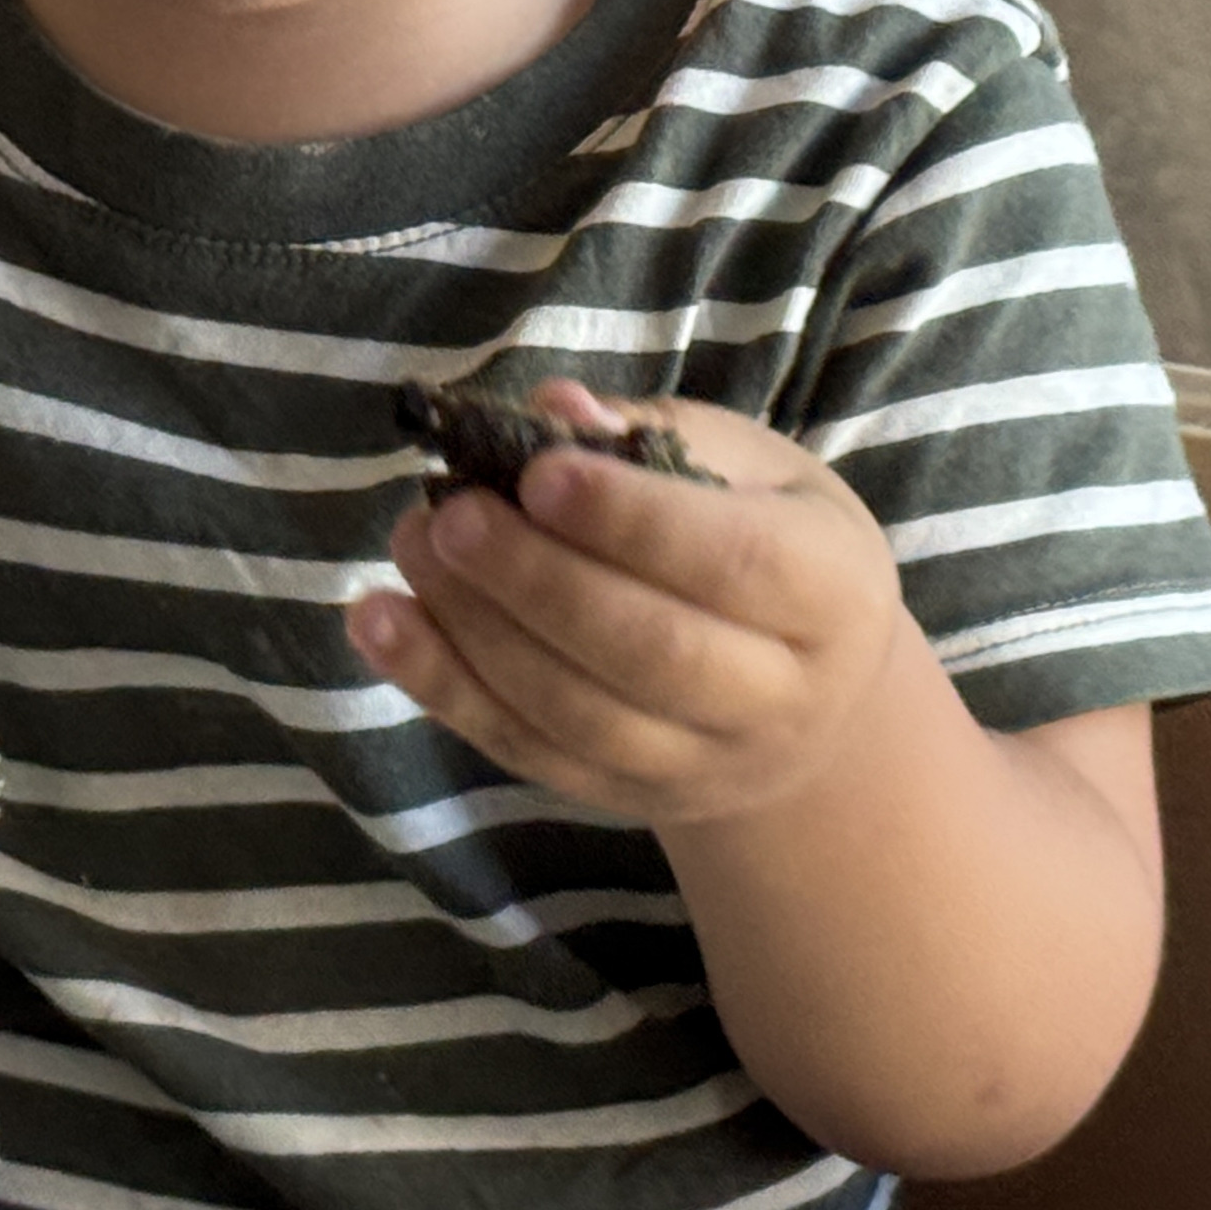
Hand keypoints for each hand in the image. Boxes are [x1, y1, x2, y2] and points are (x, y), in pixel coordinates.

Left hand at [356, 381, 909, 829]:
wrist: (806, 697)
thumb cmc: (769, 540)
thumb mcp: (750, 468)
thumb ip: (653, 435)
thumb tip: (556, 410)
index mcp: (833, 593)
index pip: (736, 564)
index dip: (632, 521)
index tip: (536, 472)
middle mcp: (782, 699)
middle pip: (652, 653)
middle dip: (537, 580)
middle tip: (451, 513)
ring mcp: (701, 765)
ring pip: (579, 716)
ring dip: (477, 632)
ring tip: (413, 545)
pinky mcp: (624, 799)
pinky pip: (525, 751)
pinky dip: (442, 687)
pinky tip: (377, 621)